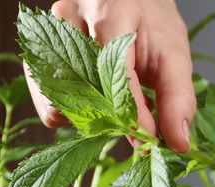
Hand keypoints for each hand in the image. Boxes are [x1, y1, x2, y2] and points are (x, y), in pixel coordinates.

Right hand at [24, 0, 195, 152]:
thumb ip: (177, 99)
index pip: (115, 74)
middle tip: (136, 126)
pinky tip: (98, 100)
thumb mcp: (174, 56)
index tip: (148, 140)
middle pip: (83, 91)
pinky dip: (76, 113)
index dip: (133, 115)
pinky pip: (49, 103)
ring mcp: (46, 35)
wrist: (128, 1)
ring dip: (92, 119)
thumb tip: (177, 144)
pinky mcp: (36, 55)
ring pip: (60, 102)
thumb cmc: (152, 25)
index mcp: (110, 11)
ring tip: (117, 106)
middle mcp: (70, 18)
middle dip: (112, 120)